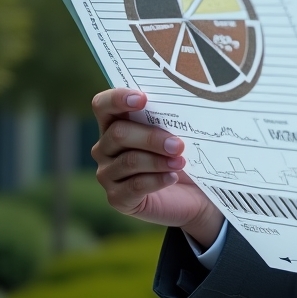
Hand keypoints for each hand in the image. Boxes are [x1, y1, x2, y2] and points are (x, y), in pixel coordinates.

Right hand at [91, 89, 223, 246]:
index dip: (117, 99)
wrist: (194, 194)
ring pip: (129, 161)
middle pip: (119, 134)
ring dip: (158, 161)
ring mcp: (107, 174)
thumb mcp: (177, 133)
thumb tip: (184, 104)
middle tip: (178, 145)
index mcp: (115, 123)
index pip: (102, 105)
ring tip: (181, 162)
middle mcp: (105, 148)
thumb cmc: (181, 154)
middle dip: (151, 137)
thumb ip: (170, 118)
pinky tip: (172, 178)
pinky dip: (157, 180)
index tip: (142, 99)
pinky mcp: (117, 198)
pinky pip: (134, 186)